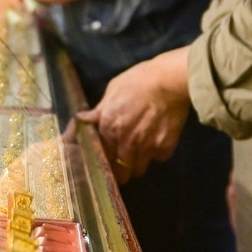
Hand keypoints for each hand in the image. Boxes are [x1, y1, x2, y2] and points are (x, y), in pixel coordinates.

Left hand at [77, 46, 191, 180]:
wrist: (168, 81)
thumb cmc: (138, 80)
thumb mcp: (113, 90)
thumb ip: (99, 111)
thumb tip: (82, 119)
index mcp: (109, 128)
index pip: (101, 156)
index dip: (104, 159)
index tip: (107, 160)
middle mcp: (125, 142)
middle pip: (120, 171)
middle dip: (120, 169)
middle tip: (123, 163)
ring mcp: (146, 148)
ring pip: (138, 170)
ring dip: (137, 164)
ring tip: (139, 154)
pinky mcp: (165, 148)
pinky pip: (158, 158)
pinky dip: (156, 153)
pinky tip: (157, 141)